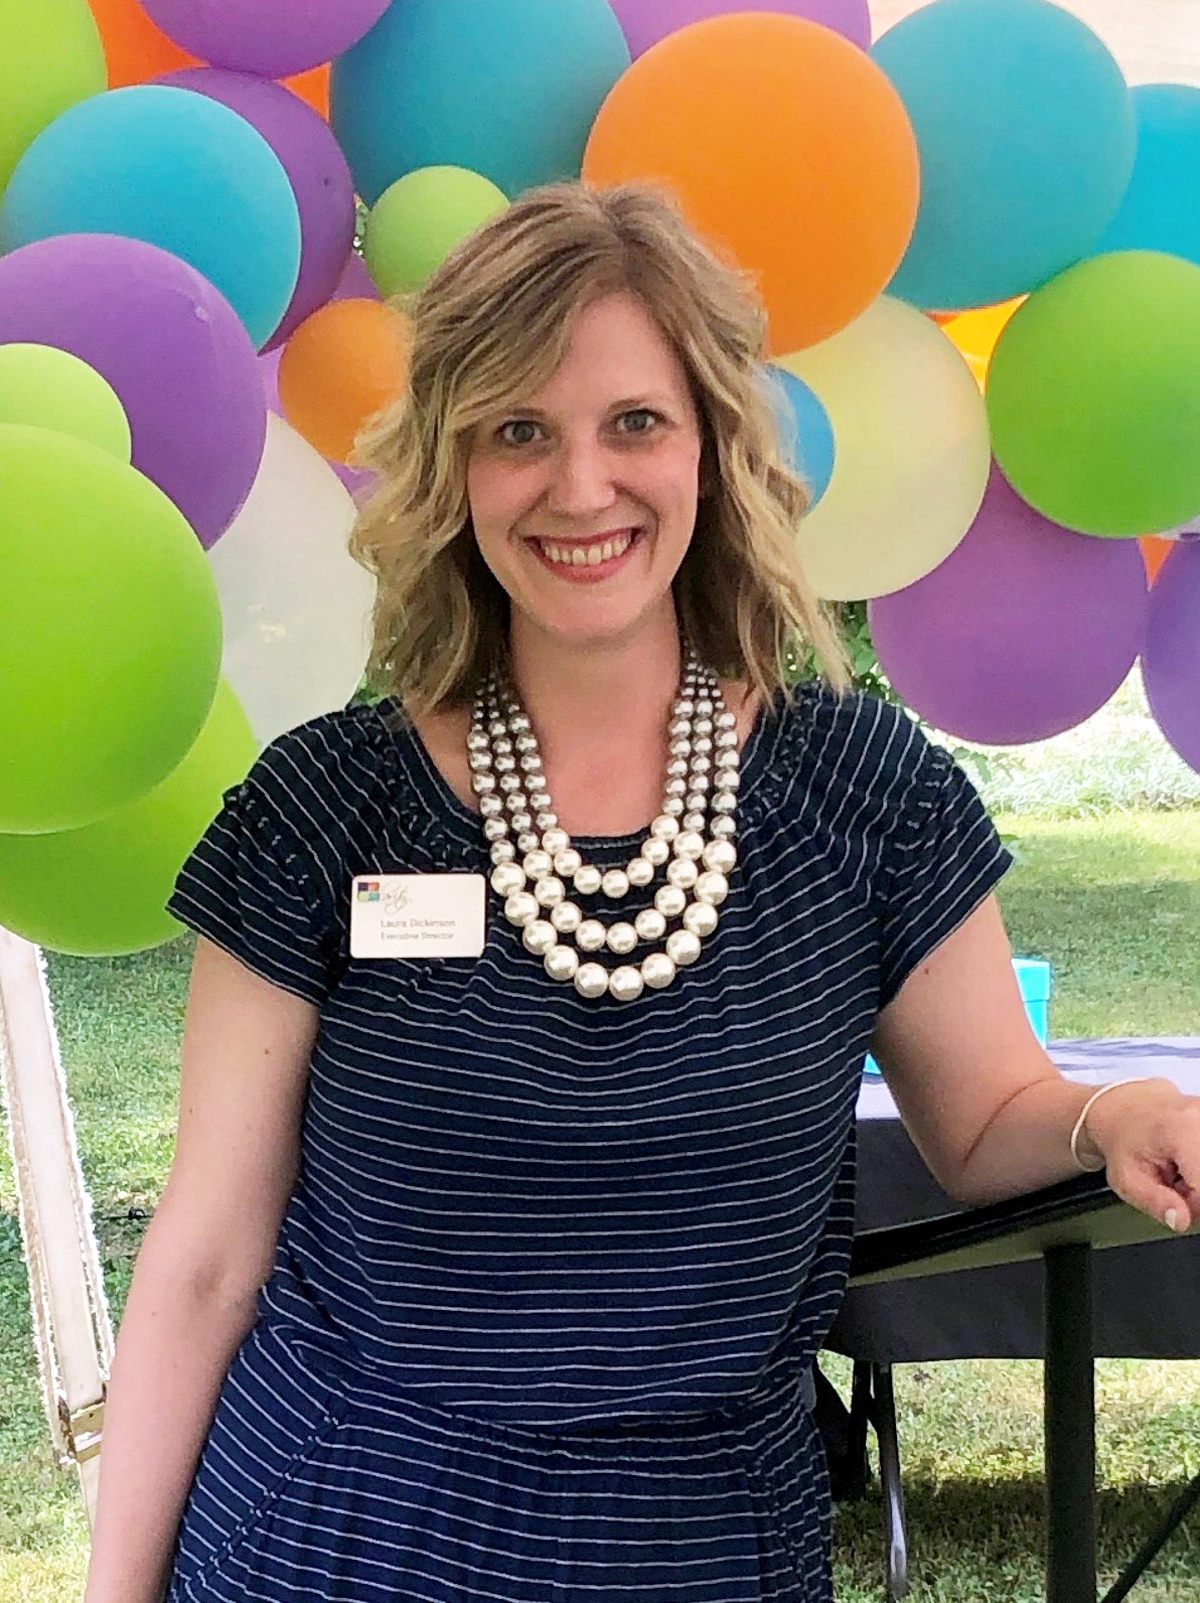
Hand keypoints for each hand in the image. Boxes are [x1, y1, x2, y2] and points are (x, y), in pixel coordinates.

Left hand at [1082, 1078, 1199, 1232]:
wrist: (1124, 1111)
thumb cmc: (1124, 1141)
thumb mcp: (1127, 1179)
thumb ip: (1155, 1202)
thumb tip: (1180, 1221)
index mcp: (1183, 1131)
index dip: (1192, 1204)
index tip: (1175, 1201)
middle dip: (1196, 1193)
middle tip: (1172, 1184)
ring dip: (1198, 1182)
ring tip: (1177, 1172)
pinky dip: (1198, 1171)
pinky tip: (1187, 1165)